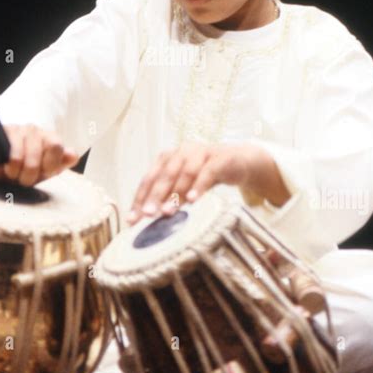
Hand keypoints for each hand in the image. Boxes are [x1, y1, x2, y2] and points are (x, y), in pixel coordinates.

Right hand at [0, 124, 78, 185]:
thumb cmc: (27, 170)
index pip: (55, 146)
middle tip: (24, 180)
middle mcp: (34, 131)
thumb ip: (62, 162)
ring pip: (19, 156)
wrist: (0, 170)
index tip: (43, 173)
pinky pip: (4, 153)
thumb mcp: (47, 170)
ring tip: (13, 175)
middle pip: (36, 154)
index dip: (49, 164)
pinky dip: (5, 165)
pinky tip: (4, 167)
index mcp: (50, 138)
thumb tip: (72, 155)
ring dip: (15, 172)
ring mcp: (17, 130)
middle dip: (30, 174)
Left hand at [127, 142, 261, 224]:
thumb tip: (150, 220)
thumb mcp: (185, 185)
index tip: (133, 219)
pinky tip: (193, 200)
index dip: (140, 198)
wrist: (239, 162)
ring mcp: (201, 153)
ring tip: (168, 212)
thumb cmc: (205, 175)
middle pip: (164, 174)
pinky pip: (208, 173)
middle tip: (148, 214)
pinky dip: (199, 186)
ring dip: (176, 193)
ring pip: (185, 173)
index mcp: (167, 158)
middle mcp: (181, 152)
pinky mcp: (220, 158)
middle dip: (154, 196)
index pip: (149, 178)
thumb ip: (169, 197)